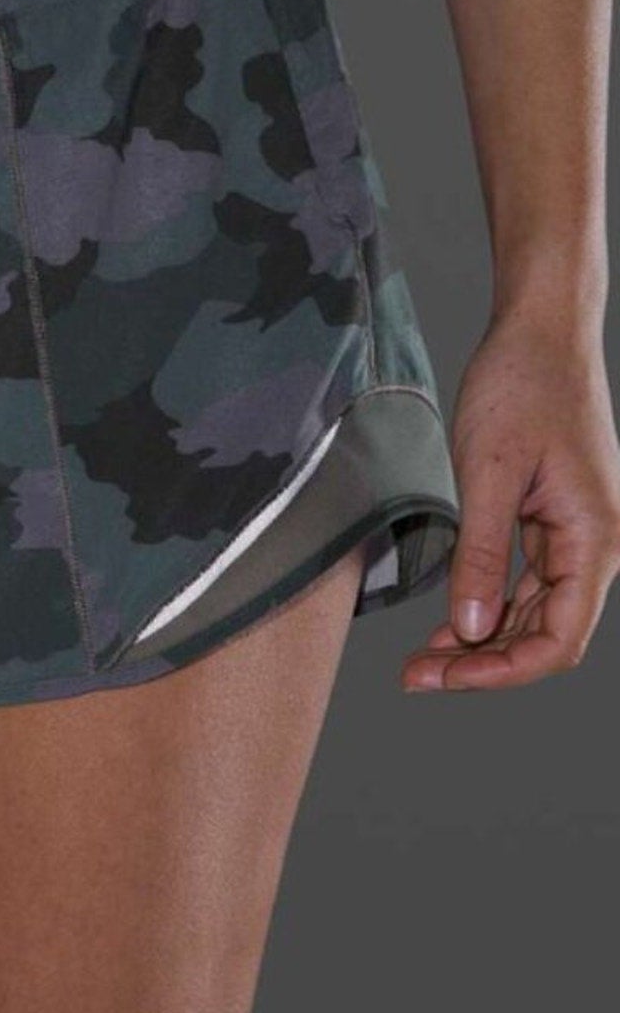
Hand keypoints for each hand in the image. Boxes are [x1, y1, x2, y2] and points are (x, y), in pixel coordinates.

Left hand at [402, 311, 619, 690]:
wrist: (540, 331)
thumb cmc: (519, 386)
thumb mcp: (486, 471)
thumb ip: (482, 554)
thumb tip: (474, 630)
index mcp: (596, 539)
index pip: (558, 639)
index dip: (500, 672)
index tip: (441, 681)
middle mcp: (599, 544)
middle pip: (547, 633)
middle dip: (483, 663)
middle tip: (414, 678)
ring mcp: (579, 532)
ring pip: (535, 611)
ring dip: (483, 640)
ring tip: (422, 660)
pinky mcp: (556, 518)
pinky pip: (527, 579)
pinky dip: (489, 603)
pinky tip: (450, 619)